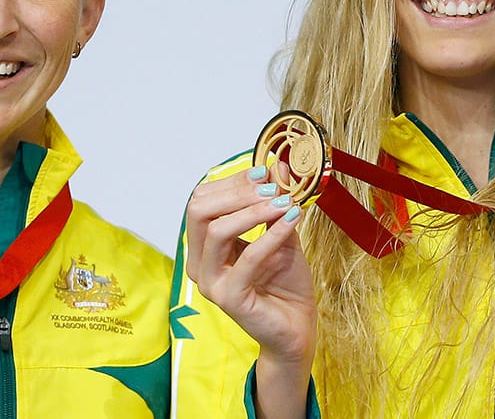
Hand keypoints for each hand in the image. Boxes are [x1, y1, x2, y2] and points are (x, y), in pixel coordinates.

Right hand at [185, 164, 316, 415]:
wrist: (296, 328)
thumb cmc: (284, 283)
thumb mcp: (280, 232)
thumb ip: (275, 202)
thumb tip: (278, 166)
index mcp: (203, 246)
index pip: (202, 201)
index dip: (231, 182)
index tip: (264, 173)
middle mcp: (198, 263)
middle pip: (200, 210)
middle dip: (237, 192)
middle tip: (272, 186)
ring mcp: (210, 282)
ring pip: (217, 230)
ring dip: (253, 210)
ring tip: (283, 202)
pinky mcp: (229, 299)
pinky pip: (247, 257)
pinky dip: (271, 234)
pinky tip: (292, 219)